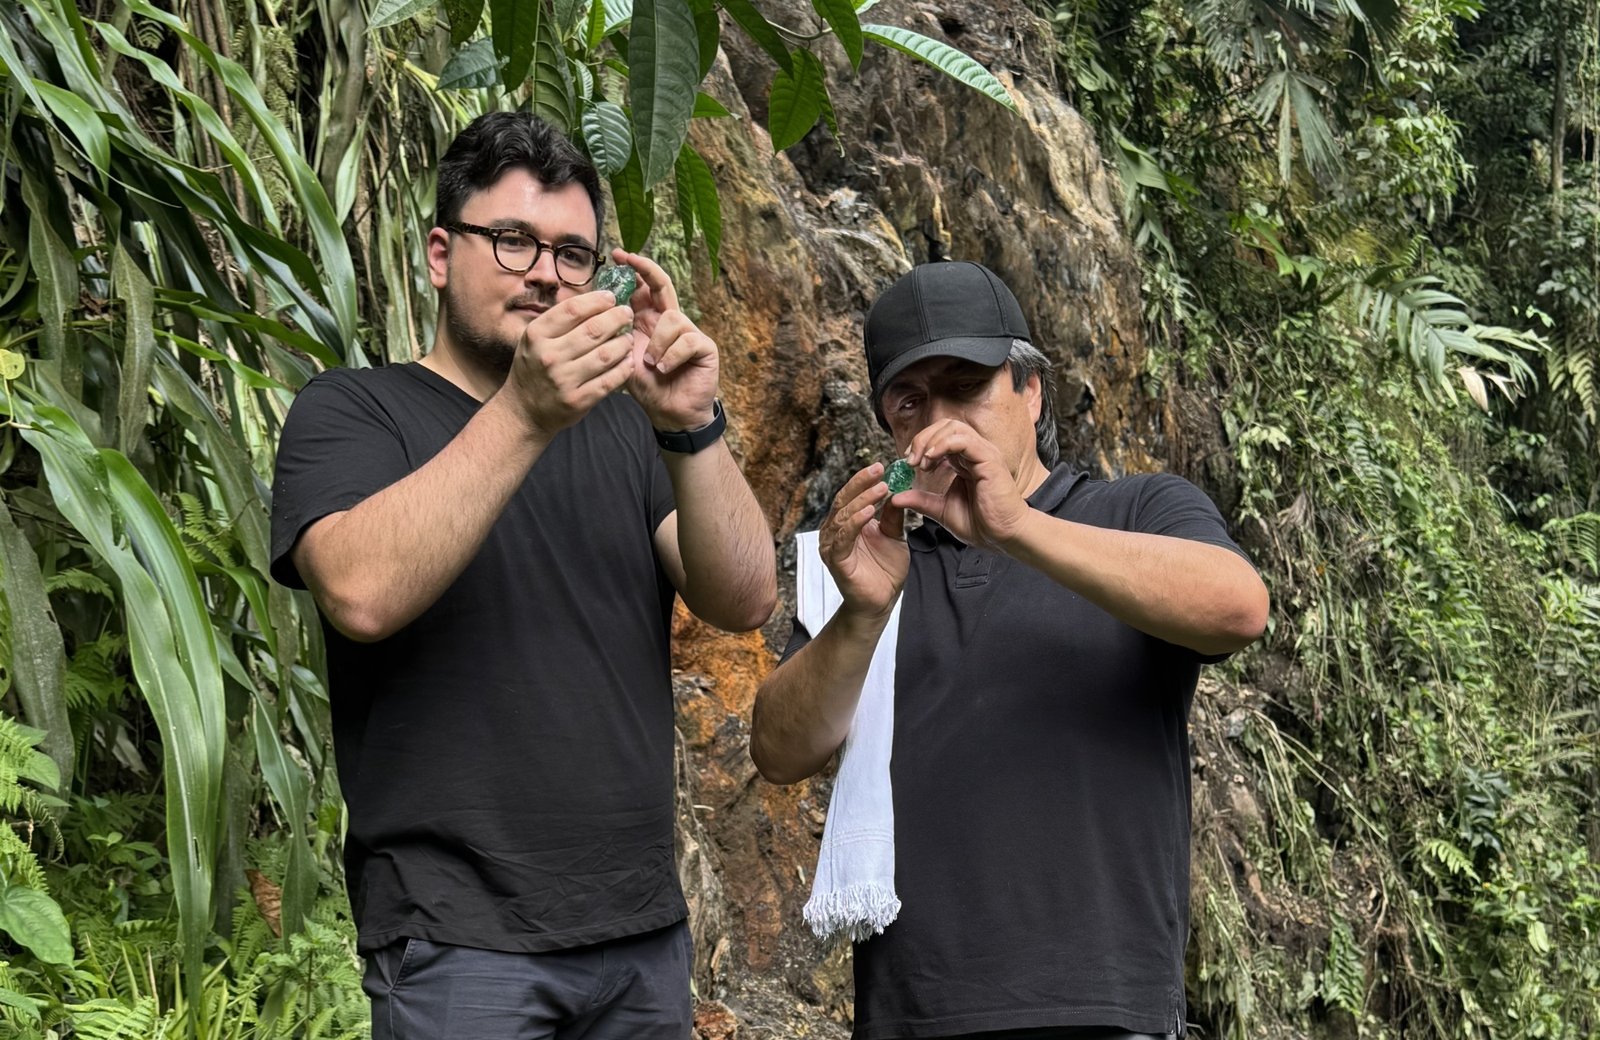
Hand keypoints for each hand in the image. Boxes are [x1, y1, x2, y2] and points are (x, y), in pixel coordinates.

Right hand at [502, 290, 634, 437]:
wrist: (523, 411)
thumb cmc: (533, 369)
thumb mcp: (535, 340)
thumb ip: (559, 323)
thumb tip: (595, 301)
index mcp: (536, 335)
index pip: (572, 309)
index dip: (596, 300)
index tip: (610, 298)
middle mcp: (549, 356)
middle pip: (593, 330)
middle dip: (616, 318)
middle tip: (627, 314)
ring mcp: (564, 380)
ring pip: (605, 354)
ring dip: (623, 343)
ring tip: (627, 338)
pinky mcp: (578, 401)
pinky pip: (609, 380)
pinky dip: (623, 368)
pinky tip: (627, 361)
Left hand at [612, 248, 718, 429]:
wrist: (669, 414)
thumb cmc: (648, 387)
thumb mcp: (624, 359)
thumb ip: (615, 337)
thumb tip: (594, 311)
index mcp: (650, 321)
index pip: (643, 288)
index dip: (633, 270)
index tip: (617, 255)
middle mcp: (671, 322)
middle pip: (663, 285)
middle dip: (647, 269)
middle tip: (630, 259)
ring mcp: (690, 332)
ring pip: (672, 318)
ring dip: (658, 342)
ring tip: (651, 364)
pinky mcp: (705, 347)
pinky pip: (687, 340)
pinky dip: (671, 356)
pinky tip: (664, 370)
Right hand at [820, 463, 909, 618]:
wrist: (881, 601)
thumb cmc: (884, 570)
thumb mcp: (894, 536)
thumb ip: (892, 515)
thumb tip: (897, 491)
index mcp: (846, 523)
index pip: (851, 495)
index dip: (863, 480)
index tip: (881, 467)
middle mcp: (834, 532)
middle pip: (844, 501)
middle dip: (861, 484)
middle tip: (879, 471)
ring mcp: (833, 546)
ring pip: (843, 517)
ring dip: (862, 501)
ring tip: (880, 489)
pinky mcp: (837, 562)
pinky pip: (843, 539)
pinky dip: (854, 524)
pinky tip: (868, 514)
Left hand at [891, 420, 1031, 549]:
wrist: (1002, 537)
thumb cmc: (981, 524)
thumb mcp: (941, 510)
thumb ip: (920, 500)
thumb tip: (895, 497)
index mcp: (964, 460)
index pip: (940, 436)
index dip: (920, 444)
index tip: (908, 463)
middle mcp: (974, 452)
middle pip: (945, 425)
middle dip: (922, 438)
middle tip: (910, 460)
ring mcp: (983, 453)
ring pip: (953, 428)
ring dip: (930, 441)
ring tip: (921, 462)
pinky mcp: (989, 460)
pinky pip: (964, 440)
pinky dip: (943, 445)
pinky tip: (931, 459)